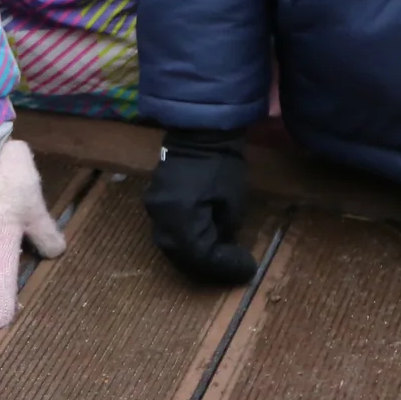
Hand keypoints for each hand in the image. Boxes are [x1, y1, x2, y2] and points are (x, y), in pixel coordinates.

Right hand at [145, 127, 256, 283]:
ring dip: (196, 256)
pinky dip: (186, 241)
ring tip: (220, 259)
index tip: (247, 268)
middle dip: (209, 266)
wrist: (199, 131)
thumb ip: (225, 229)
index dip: (224, 266)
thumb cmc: (221, 162)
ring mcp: (153, 210)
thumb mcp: (233, 201)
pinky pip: (169, 231)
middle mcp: (160, 219)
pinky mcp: (155, 201)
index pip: (200, 256)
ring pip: (172, 246)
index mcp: (179, 218)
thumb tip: (222, 244)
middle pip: (181, 256)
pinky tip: (204, 241)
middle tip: (233, 268)